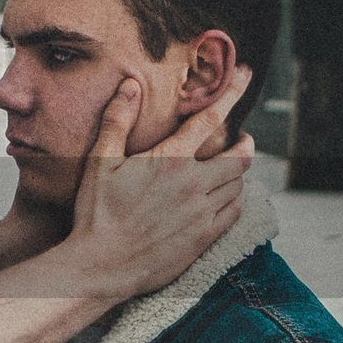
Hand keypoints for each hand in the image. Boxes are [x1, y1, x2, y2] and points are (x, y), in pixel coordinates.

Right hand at [68, 67, 254, 303]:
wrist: (103, 267)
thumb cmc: (97, 214)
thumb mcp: (99, 163)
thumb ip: (116, 121)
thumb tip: (130, 85)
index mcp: (169, 161)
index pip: (210, 119)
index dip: (231, 93)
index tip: (246, 76)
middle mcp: (193, 185)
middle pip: (239, 156)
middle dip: (244, 142)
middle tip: (241, 138)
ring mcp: (202, 213)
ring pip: (239, 184)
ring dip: (239, 172)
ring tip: (231, 168)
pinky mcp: (204, 237)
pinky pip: (234, 212)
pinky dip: (236, 199)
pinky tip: (227, 198)